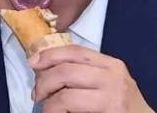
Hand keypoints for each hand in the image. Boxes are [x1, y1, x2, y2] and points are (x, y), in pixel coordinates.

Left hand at [30, 45, 155, 112]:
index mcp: (111, 64)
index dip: (49, 55)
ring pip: (67, 94)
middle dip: (44, 81)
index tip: (33, 63)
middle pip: (67, 70)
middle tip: (37, 94)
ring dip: (49, 103)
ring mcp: (112, 96)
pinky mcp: (110, 112)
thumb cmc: (123, 107)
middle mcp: (112, 76)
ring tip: (46, 109)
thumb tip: (47, 70)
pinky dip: (56, 112)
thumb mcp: (108, 83)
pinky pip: (72, 109)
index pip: (74, 51)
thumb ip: (85, 73)